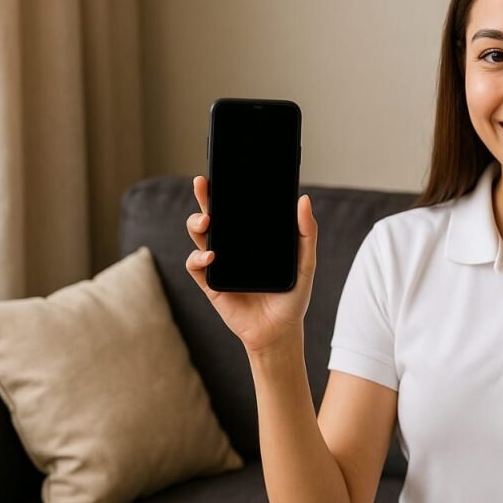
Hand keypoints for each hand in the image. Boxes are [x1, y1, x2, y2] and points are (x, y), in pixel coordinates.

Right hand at [184, 175, 317, 355]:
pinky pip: (196, 266)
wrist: (281, 330)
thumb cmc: (292, 295)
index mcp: (252, 238)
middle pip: (213, 215)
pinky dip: (199, 259)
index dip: (228, 190)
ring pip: (199, 236)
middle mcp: (233, 247)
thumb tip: (303, 200)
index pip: (237, 208)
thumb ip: (306, 232)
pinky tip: (211, 257)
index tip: (223, 171)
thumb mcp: (305, 262)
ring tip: (207, 222)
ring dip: (196, 224)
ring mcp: (219, 264)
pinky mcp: (210, 284)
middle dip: (204, 198)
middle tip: (203, 184)